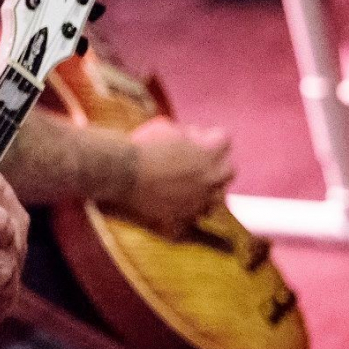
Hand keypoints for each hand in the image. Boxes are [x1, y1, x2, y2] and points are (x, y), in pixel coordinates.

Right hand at [117, 118, 234, 238]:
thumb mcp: (166, 127)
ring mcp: (198, 203)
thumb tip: (193, 140)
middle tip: (196, 164)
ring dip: (206, 191)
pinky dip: (185, 215)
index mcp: (209, 154)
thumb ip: (187, 134)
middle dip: (216, 165)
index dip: (209, 138)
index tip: (194, 139)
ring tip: (185, 187)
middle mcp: (211, 180)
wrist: (119, 173)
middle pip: (228, 171)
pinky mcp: (183, 222)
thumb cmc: (141, 147)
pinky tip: (172, 207)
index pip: (224, 140)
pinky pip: (193, 222)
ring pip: (216, 199)